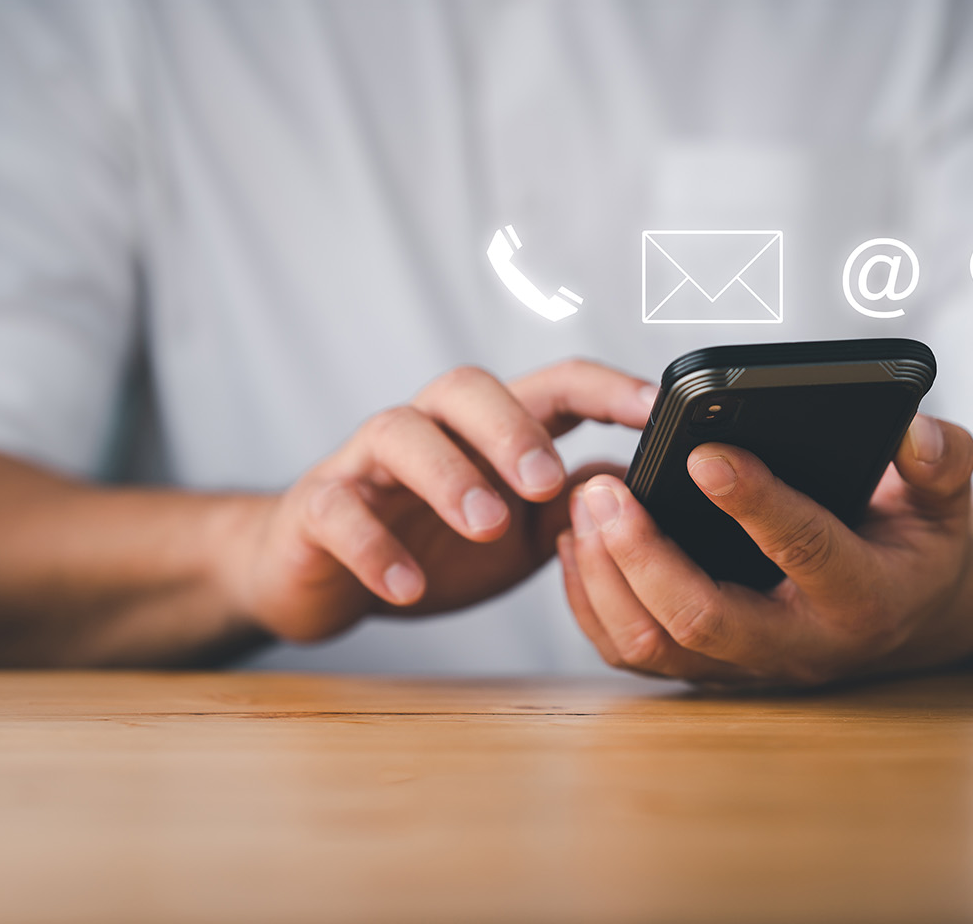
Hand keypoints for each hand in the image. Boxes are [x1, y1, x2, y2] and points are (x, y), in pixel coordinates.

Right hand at [226, 360, 654, 642]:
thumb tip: (647, 488)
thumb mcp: (521, 533)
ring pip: (400, 432)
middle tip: (546, 482)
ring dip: (449, 476)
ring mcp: (368, 463)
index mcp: (488, 431)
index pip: (553, 386)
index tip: (655, 409)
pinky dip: (374, 546)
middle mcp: (429, 429)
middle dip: (512, 428)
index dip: (605, 388)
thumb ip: (576, 507)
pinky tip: (407, 586)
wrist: (317, 575)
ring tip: (487, 527)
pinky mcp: (317, 507)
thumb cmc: (429, 542)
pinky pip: (339, 509)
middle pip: (467, 387)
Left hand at [558, 413, 972, 686]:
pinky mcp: (708, 671)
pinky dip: (591, 602)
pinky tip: (579, 541)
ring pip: (655, 645)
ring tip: (584, 503)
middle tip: (604, 486)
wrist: (908, 616)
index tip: (702, 452)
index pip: (805, 550)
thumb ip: (942, 460)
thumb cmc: (918, 541)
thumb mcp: (949, 498)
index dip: (754, 503)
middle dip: (644, 554)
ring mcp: (748, 667)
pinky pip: (632, 654)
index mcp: (865, 595)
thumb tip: (913, 430)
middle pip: (704, 619)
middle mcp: (801, 644)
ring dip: (606, 577)